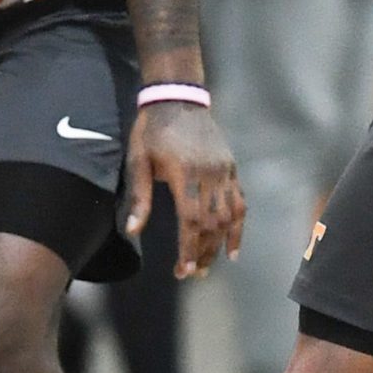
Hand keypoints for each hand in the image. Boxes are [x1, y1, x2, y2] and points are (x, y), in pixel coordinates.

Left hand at [125, 102, 243, 277]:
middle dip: (203, 253)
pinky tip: (233, 248)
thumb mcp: (138, 160)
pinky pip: (240, 203)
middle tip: (192, 274)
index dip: (189, 249)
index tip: (184, 270)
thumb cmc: (152, 131)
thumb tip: (133, 230)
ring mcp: (224, 172)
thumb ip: (139, 197)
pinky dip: (239, 227)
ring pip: (228, 217)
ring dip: (220, 245)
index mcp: (185, 174)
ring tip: (209, 266)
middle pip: (212, 224)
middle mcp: (209, 175)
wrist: (178, 98)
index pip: (192, 221)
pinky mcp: (231, 169)